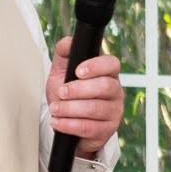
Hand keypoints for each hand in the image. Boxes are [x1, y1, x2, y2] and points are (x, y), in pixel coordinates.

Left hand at [49, 38, 124, 158]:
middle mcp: (116, 92)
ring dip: (70, 109)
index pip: (112, 64)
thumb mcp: (62, 71)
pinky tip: (57, 121)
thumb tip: (69, 41)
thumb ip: (64, 53)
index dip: (96, 66)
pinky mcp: (107, 130)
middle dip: (78, 90)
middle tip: (61, 92)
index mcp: (108, 74)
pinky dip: (69, 124)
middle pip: (105, 87)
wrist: (66, 122)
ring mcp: (114, 112)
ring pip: (95, 108)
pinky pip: (90, 127)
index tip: (78, 72)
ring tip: (55, 108)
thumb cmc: (67, 94)